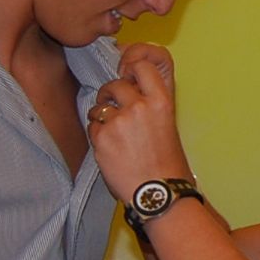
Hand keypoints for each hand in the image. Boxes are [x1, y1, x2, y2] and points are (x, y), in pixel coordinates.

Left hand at [87, 44, 192, 202]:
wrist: (159, 193)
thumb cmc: (167, 164)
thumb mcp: (167, 126)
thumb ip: (149, 105)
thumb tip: (129, 89)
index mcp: (161, 102)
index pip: (142, 66)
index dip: (131, 68)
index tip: (128, 76)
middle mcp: (139, 106)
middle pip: (115, 84)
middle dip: (111, 95)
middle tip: (114, 109)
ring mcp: (119, 121)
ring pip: (99, 106)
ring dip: (101, 116)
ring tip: (113, 133)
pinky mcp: (102, 137)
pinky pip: (92, 126)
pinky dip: (97, 136)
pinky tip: (110, 149)